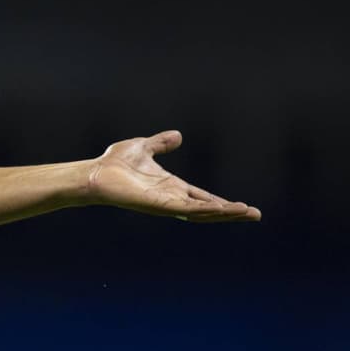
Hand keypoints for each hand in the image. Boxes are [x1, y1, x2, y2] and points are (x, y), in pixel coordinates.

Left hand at [86, 130, 261, 221]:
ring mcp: (165, 203)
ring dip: (224, 213)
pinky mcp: (158, 205)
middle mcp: (171, 198)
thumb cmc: (114, 163)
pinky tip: (222, 210)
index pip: (203, 198)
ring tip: (247, 213)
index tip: (243, 207)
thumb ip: (161, 144)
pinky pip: (186, 209)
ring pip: (201, 212)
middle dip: (231, 213)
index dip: (223, 203)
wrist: (94, 172)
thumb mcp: (144, 147)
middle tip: (255, 215)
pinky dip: (206, 210)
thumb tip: (178, 136)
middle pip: (208, 209)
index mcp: (171, 187)